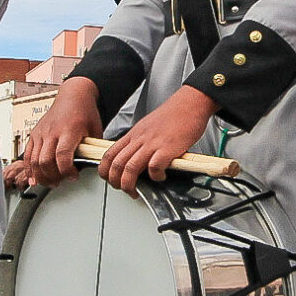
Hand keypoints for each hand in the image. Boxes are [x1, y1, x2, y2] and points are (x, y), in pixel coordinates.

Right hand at [14, 79, 101, 187]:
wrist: (73, 95)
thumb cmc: (85, 112)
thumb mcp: (95, 131)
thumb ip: (92, 150)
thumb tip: (89, 168)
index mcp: (69, 130)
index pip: (63, 155)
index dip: (67, 171)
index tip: (74, 176)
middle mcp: (52, 131)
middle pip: (45, 161)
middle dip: (53, 177)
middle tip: (62, 181)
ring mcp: (41, 132)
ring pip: (34, 160)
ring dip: (41, 176)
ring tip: (50, 183)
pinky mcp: (34, 134)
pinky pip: (27, 155)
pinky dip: (28, 169)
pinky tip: (33, 179)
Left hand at [99, 86, 215, 189]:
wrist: (190, 103)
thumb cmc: (174, 116)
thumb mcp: (148, 127)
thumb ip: (140, 142)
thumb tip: (136, 158)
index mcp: (134, 135)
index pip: (109, 155)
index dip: (105, 171)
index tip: (110, 179)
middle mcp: (140, 139)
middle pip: (117, 164)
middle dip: (115, 182)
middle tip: (123, 189)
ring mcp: (152, 143)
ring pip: (130, 168)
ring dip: (129, 184)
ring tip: (136, 192)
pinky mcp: (167, 148)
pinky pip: (154, 167)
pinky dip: (155, 177)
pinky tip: (161, 177)